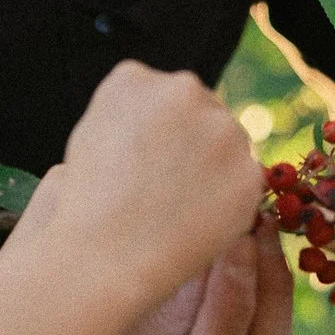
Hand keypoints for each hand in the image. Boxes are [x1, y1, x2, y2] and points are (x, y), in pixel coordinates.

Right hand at [3, 61, 260, 319]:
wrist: (102, 256)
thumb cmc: (87, 204)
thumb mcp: (93, 135)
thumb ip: (133, 112)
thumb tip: (169, 115)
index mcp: (135, 78)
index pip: (165, 95)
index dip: (160, 133)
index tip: (143, 164)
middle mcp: (182, 90)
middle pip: (204, 110)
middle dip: (194, 143)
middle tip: (166, 189)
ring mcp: (220, 129)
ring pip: (229, 145)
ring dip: (215, 169)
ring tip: (176, 207)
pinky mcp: (247, 170)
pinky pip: (243, 182)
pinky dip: (227, 201)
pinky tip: (196, 220)